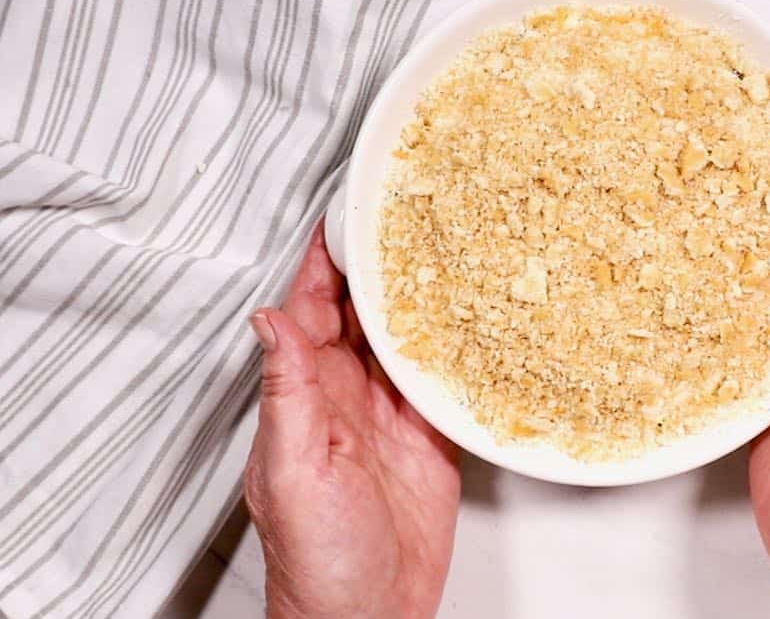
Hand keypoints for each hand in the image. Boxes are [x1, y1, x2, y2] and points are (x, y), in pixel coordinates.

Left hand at [243, 224, 460, 618]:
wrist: (370, 617)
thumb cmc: (317, 563)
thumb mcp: (292, 472)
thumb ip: (286, 394)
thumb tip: (269, 320)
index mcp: (306, 397)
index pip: (311, 308)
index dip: (325, 260)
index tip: (342, 216)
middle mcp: (347, 397)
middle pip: (364, 312)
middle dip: (380, 263)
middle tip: (405, 216)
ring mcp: (390, 416)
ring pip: (406, 337)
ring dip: (422, 296)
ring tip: (446, 251)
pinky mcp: (430, 437)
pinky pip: (445, 378)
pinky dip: (459, 346)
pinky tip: (474, 320)